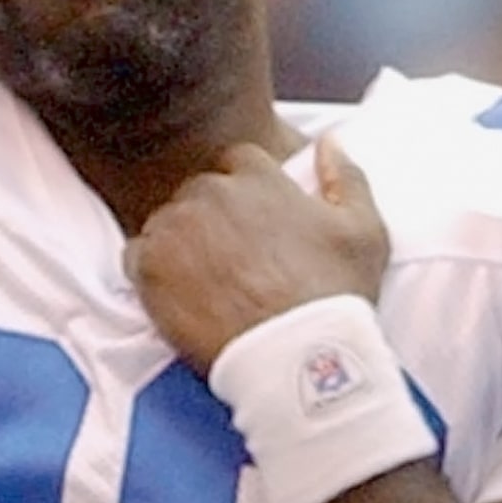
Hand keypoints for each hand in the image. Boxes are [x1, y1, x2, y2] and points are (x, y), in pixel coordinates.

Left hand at [125, 134, 389, 373]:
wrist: (295, 360)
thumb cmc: (333, 300)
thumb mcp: (364, 232)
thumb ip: (346, 177)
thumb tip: (330, 142)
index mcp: (258, 178)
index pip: (239, 160)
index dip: (246, 191)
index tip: (253, 222)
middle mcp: (211, 193)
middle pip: (200, 190)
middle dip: (212, 216)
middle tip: (232, 258)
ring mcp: (175, 228)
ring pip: (168, 221)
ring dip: (181, 242)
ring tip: (207, 281)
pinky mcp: (148, 267)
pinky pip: (137, 254)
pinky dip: (152, 270)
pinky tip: (180, 294)